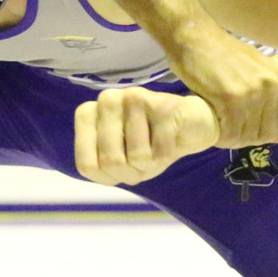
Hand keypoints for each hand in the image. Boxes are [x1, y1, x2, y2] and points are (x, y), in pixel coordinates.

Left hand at [74, 87, 220, 185]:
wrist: (191, 125)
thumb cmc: (149, 145)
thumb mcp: (118, 161)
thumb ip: (100, 165)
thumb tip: (105, 164)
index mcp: (87, 113)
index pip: (86, 166)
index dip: (109, 178)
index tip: (122, 167)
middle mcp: (107, 100)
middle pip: (110, 162)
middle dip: (132, 174)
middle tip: (145, 160)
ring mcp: (134, 98)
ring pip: (136, 157)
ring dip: (151, 165)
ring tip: (157, 146)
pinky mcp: (162, 105)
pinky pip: (159, 153)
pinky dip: (167, 156)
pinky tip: (171, 140)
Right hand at [165, 27, 277, 148]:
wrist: (194, 37)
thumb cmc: (222, 53)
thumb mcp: (257, 67)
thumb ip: (269, 91)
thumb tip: (274, 122)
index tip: (263, 133)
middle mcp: (272, 84)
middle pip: (269, 132)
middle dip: (251, 138)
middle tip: (234, 132)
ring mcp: (252, 92)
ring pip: (249, 136)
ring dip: (235, 140)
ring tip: (223, 131)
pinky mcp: (230, 98)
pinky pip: (231, 133)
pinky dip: (222, 138)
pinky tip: (215, 131)